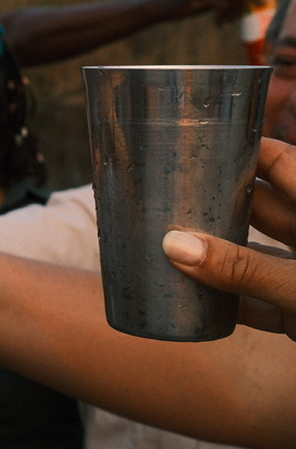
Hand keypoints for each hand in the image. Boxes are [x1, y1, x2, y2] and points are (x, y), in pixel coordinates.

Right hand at [164, 138, 295, 337]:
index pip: (281, 163)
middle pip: (260, 209)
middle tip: (168, 196)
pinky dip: (226, 303)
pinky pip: (257, 303)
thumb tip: (171, 247)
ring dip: (215, 256)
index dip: (245, 150)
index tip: (199, 144)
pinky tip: (191, 302)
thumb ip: (243, 268)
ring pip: (254, 258)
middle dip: (215, 203)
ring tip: (166, 246)